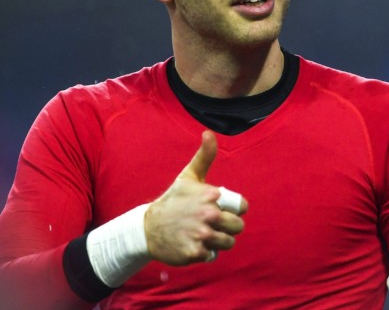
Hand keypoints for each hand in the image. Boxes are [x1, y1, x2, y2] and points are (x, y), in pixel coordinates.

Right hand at [144, 130, 247, 265]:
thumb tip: (209, 133)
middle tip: (210, 224)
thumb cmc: (173, 200)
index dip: (233, 210)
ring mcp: (202, 235)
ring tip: (201, 233)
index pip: (242, 207)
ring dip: (217, 241)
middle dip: (227, 227)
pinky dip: (204, 252)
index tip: (220, 209)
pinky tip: (191, 243)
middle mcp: (209, 215)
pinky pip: (212, 255)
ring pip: (228, 242)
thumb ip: (204, 156)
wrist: (147, 228)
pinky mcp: (195, 253)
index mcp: (212, 195)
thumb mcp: (189, 177)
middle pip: (238, 227)